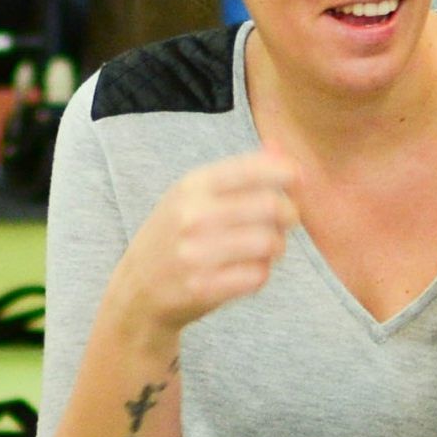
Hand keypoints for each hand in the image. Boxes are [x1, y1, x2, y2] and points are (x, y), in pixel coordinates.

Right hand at [123, 151, 299, 338]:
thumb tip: (281, 148)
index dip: (288, 172)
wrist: (138, 288)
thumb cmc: (176, 234)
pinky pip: (258, 275)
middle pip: (272, 206)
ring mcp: (197, 253)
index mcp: (192, 185)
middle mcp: (193, 215)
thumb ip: (239, 171)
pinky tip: (247, 269)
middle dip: (290, 213)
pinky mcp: (204, 287)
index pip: (255, 168)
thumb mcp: (194, 193)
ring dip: (277, 246)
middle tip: (287, 220)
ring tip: (267, 247)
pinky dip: (261, 272)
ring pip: (271, 242)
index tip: (298, 180)